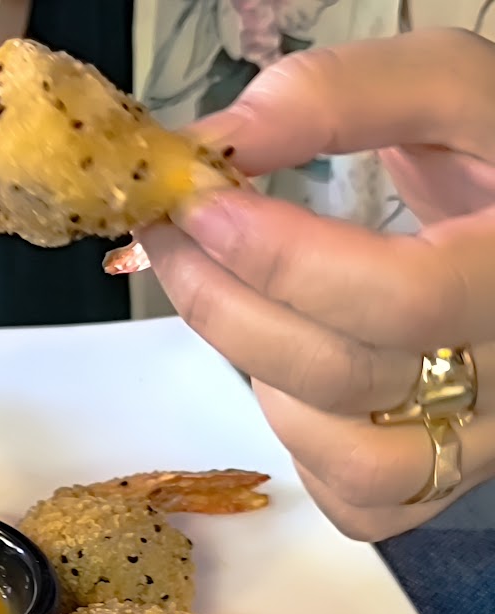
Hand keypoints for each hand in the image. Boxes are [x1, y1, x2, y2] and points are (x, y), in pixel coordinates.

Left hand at [141, 28, 494, 540]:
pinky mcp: (450, 477)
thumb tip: (217, 145)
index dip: (278, 260)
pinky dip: (304, 451)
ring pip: (351, 461)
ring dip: (269, 387)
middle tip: (169, 243)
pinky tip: (294, 380)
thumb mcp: (448, 91)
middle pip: (346, 378)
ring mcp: (487, 437)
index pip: (397, 299)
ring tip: (257, 311)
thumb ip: (340, 99)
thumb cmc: (492, 155)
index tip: (198, 207)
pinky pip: (359, 503)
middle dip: (227, 308)